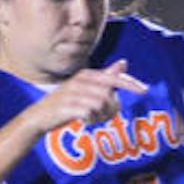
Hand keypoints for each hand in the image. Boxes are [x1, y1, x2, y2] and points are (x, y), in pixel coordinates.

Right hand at [33, 59, 147, 128]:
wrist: (38, 117)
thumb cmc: (66, 103)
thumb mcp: (85, 87)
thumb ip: (105, 76)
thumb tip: (124, 63)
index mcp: (86, 75)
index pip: (114, 78)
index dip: (131, 84)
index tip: (145, 90)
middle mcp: (80, 81)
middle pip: (110, 95)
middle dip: (111, 108)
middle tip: (103, 116)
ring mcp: (72, 94)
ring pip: (101, 105)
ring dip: (101, 116)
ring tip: (92, 118)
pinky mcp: (67, 107)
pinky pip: (90, 114)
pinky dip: (91, 120)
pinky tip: (84, 121)